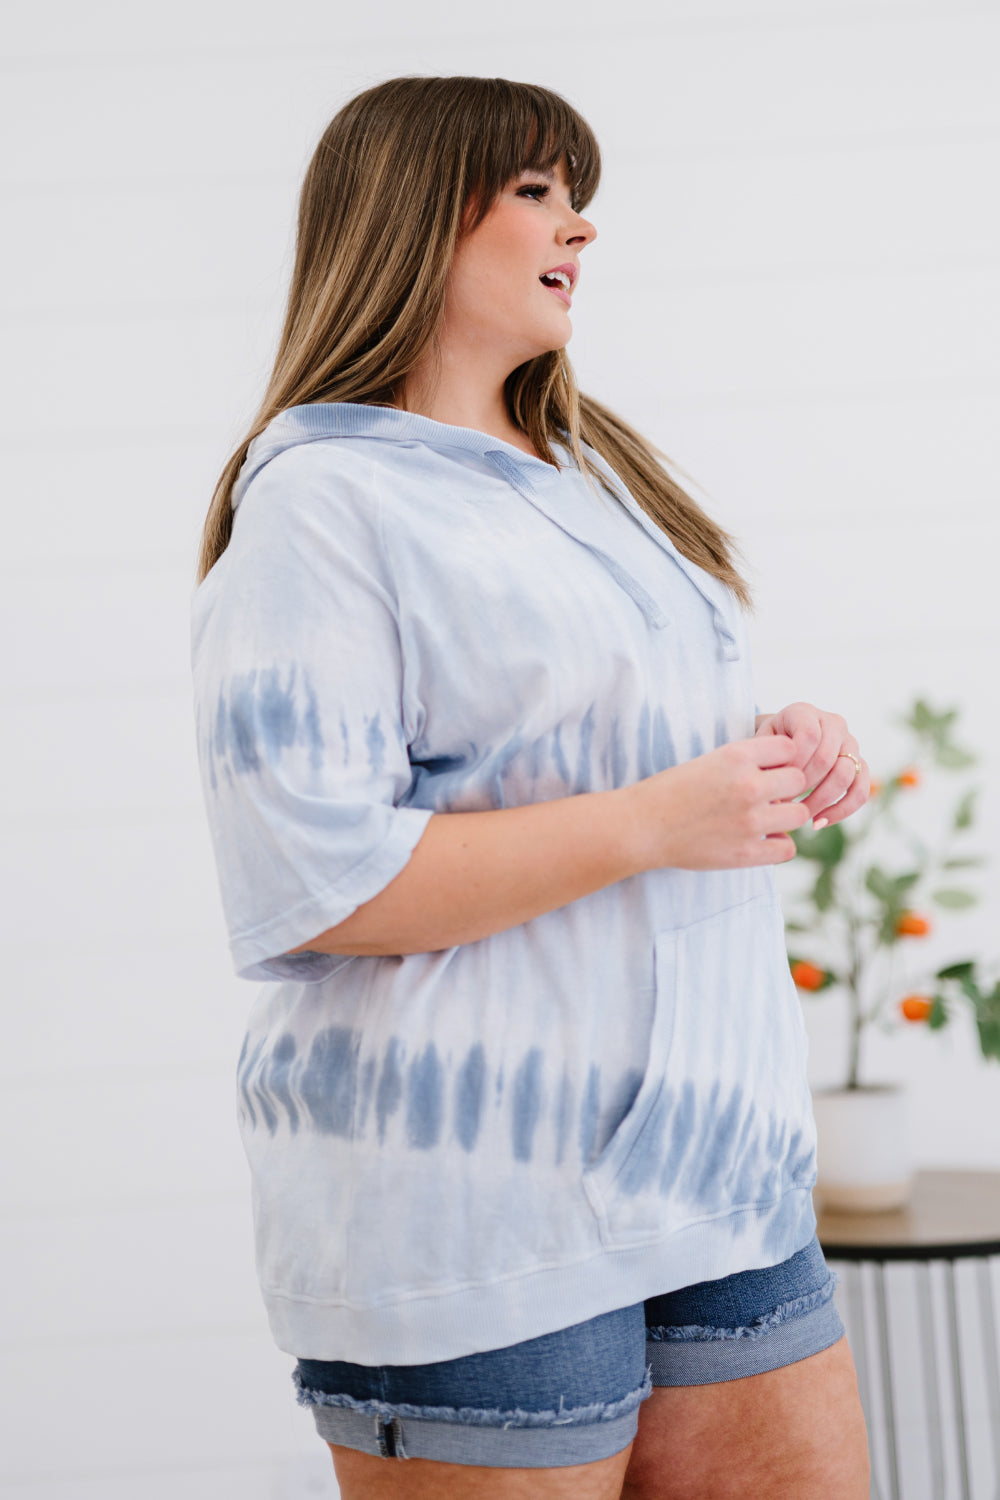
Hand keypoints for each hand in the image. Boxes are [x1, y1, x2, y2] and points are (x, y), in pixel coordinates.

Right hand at [625, 734, 810, 871]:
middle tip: (768, 797)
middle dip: (786, 788)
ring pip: (799, 815)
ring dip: (786, 817)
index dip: (781, 759)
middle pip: (799, 781)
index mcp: (737, 756)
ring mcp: (750, 821)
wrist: (641, 826)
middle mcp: (749, 785)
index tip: (768, 769)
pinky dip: (778, 845)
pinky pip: (788, 848)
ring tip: (766, 819)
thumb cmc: (670, 791)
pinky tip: (760, 840)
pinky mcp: (746, 852)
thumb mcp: (708, 761)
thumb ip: (746, 762)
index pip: (789, 747)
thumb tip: (784, 769)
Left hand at [754, 702, 869, 828]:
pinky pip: (860, 790)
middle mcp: (833, 723)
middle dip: (804, 785)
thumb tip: (776, 799)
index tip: (775, 782)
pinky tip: (818, 823)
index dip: (794, 764)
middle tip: (784, 802)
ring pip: (846, 775)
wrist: (780, 743)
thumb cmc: (766, 746)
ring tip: (799, 814)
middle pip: (827, 758)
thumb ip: (765, 762)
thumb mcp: (758, 746)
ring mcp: (850, 744)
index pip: (809, 736)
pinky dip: (841, 810)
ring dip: (821, 800)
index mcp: (805, 712)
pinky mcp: (859, 765)